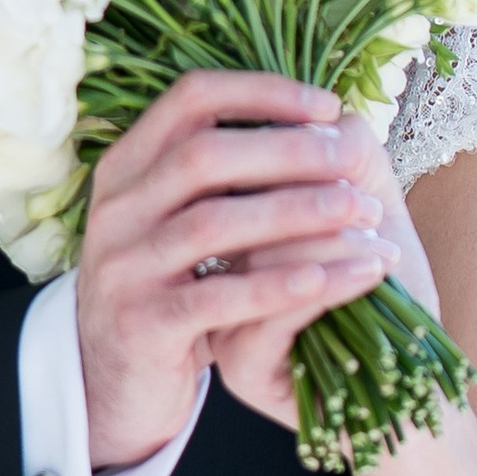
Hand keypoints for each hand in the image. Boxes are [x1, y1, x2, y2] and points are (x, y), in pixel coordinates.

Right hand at [74, 71, 391, 469]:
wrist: (117, 383)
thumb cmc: (173, 287)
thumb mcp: (180, 220)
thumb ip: (225, 174)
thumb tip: (321, 122)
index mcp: (126, 168)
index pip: (190, 98)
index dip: (263, 92)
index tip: (329, 107)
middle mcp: (115, 211)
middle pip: (205, 155)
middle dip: (290, 150)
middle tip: (354, 161)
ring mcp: (123, 269)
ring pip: (214, 223)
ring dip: (298, 211)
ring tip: (361, 212)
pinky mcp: (143, 326)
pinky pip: (220, 297)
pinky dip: (279, 284)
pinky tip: (330, 276)